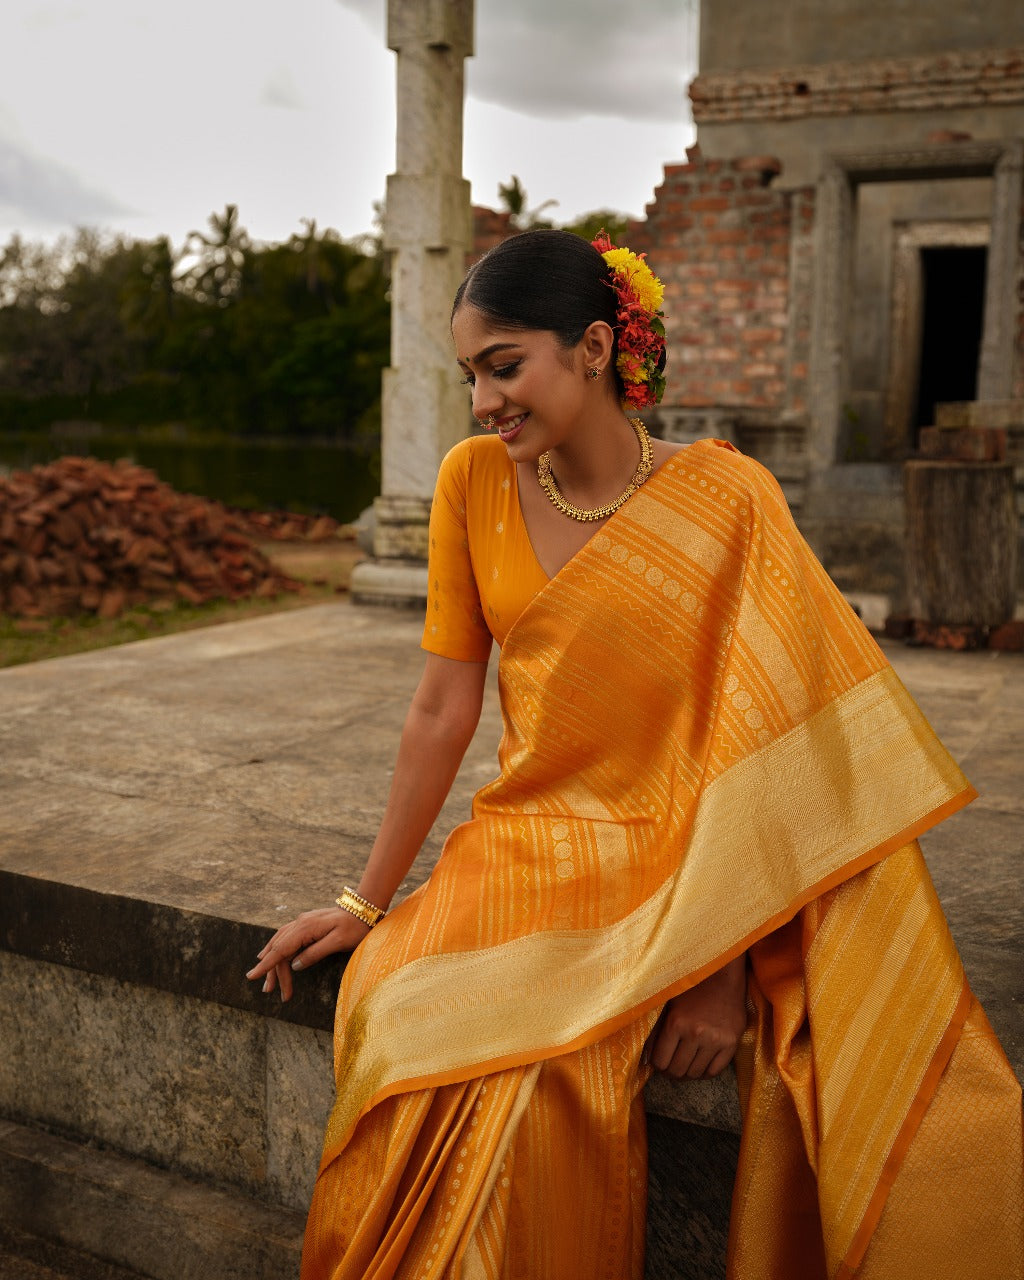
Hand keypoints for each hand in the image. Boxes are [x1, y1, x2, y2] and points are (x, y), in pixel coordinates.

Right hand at [245, 907, 370, 1001]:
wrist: (365, 909)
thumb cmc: (355, 927)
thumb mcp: (338, 942)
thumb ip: (315, 953)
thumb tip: (294, 965)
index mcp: (306, 928)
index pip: (281, 949)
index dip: (266, 964)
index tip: (252, 976)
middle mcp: (300, 922)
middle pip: (279, 948)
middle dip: (272, 971)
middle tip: (270, 992)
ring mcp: (302, 921)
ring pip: (280, 942)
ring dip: (273, 961)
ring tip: (268, 982)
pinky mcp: (307, 923)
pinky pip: (286, 937)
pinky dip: (277, 948)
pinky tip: (273, 955)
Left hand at [648, 954, 746, 1078]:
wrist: (723, 975)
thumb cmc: (691, 988)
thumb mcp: (668, 1004)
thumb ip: (656, 1031)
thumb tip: (646, 1059)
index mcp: (676, 1022)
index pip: (660, 1061)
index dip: (656, 1065)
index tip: (658, 1062)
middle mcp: (696, 1033)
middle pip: (677, 1071)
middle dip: (670, 1072)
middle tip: (670, 1067)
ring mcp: (715, 1040)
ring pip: (695, 1074)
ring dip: (687, 1073)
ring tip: (684, 1065)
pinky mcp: (732, 1043)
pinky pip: (715, 1071)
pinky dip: (704, 1072)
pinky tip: (699, 1065)